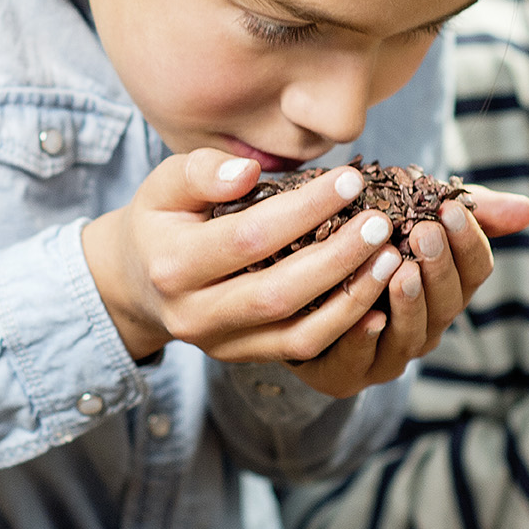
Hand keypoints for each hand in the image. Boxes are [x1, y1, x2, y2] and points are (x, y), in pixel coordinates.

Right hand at [81, 150, 528, 398]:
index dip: (303, 210)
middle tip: (381, 222)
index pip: (248, 237)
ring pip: (297, 333)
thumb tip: (248, 171)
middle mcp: (194, 314)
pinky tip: (379, 298)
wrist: (137, 283)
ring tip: (391, 258)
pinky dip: (345, 327)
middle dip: (337, 257)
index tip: (349, 180)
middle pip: (278, 292)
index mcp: (172, 263)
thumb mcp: (165, 185)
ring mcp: (221, 344)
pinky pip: (303, 351)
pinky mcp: (245, 357)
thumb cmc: (161, 220)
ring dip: (351, 298)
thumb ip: (201, 171)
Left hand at [287, 180, 528, 398]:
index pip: (475, 270)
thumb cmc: (360, 247)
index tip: (451, 209)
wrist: (292, 289)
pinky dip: (364, 340)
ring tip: (401, 270)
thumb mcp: (408, 215)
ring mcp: (387, 356)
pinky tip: (365, 315)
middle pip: (448, 304)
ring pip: (411, 337)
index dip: (469, 242)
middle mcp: (424, 327)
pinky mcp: (344, 375)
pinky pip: (358, 363)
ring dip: (409, 303)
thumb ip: (466, 212)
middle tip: (425, 233)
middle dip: (439, 268)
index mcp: (444, 289)